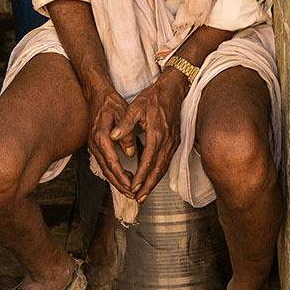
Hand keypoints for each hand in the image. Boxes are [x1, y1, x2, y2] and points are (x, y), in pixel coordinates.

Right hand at [87, 86, 135, 197]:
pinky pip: (105, 163)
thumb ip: (127, 132)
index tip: (132, 186)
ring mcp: (94, 146)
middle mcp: (95, 143)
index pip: (112, 162)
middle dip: (120, 184)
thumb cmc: (111, 103)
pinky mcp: (96, 146)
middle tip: (133, 195)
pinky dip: (114, 173)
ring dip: (117, 181)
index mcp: (101, 136)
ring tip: (129, 191)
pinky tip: (124, 177)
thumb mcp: (122, 113)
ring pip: (105, 169)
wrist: (97, 95)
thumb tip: (131, 152)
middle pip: (107, 170)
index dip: (122, 176)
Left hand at [110, 68, 187, 202]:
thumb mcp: (136, 106)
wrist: (173, 89)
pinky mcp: (175, 141)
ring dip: (154, 182)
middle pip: (158, 169)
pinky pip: (167, 161)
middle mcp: (167, 141)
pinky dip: (159, 173)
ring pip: (164, 167)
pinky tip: (153, 178)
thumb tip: (113, 136)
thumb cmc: (153, 97)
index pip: (148, 161)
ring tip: (144, 194)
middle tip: (139, 199)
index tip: (133, 188)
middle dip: (148, 186)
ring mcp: (173, 142)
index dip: (141, 176)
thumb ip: (125, 123)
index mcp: (157, 134)